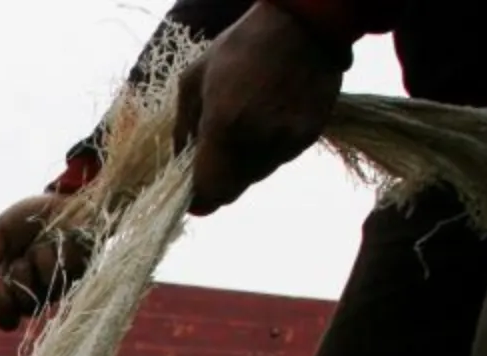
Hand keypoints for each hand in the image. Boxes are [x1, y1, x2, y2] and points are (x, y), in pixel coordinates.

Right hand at [0, 193, 93, 331]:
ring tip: (45, 242)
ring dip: (42, 260)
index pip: (5, 318)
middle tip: (23, 257)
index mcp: (13, 286)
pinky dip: (62, 249)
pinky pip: (68, 269)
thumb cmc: (30, 216)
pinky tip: (65, 238)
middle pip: (26, 307)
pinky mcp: (82, 273)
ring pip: (47, 288)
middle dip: (21, 279)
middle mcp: (37, 291)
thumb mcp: (1, 231)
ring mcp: (60, 284)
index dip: (1, 308)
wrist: (62, 198)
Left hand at [175, 3, 346, 215]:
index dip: (198, 200)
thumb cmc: (240, 47)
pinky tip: (266, 120)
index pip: (209, 190)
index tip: (192, 198)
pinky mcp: (309, 137)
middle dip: (218, 182)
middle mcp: (259, 139)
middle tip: (212, 160)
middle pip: (232, 191)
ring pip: (255, 177)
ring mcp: (288, 140)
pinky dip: (267, 151)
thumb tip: (178, 165)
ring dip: (242, 166)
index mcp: (224, 124)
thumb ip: (182, 130)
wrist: (304, 24)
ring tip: (243, 129)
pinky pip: (279, 160)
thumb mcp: (193, 80)